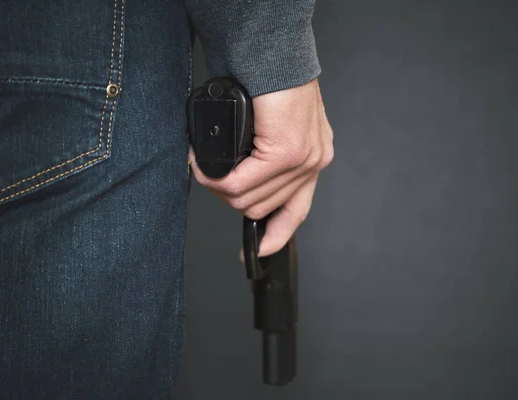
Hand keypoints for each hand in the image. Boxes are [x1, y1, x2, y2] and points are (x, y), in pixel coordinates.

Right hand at [189, 78, 333, 258]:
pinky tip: (204, 165)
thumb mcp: (273, 129)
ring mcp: (303, 159)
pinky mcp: (287, 152)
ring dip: (219, 187)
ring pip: (248, 199)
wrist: (271, 52)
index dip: (276, 235)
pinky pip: (240, 183)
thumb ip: (267, 160)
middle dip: (229, 197)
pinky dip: (215, 178)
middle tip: (210, 176)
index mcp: (312, 159)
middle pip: (262, 208)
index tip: (259, 250)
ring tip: (205, 167)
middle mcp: (313, 163)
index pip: (297, 211)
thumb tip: (242, 184)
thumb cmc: (268, 83)